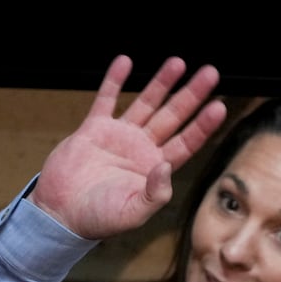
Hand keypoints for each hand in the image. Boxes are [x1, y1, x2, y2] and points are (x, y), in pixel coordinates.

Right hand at [29, 55, 225, 240]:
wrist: (61, 214)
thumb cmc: (98, 220)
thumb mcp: (133, 214)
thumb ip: (155, 194)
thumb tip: (166, 167)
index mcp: (155, 169)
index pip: (186, 143)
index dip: (202, 125)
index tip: (219, 106)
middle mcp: (142, 149)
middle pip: (173, 116)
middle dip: (191, 95)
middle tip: (210, 73)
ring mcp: (119, 136)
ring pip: (146, 103)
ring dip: (162, 83)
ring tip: (177, 62)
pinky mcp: (94, 129)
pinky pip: (106, 99)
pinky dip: (114, 80)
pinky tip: (125, 61)